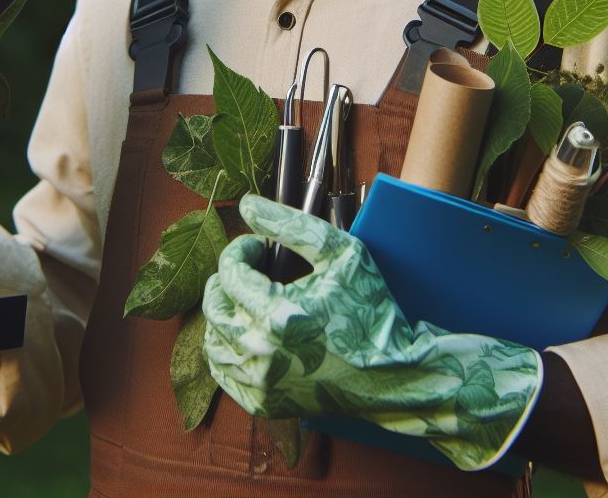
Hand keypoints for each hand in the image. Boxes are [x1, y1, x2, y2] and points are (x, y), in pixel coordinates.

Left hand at [203, 195, 542, 470]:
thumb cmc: (370, 310)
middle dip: (226, 278)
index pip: (229, 272)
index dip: (239, 250)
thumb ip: (290, 225)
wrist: (394, 374)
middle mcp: (260, 353)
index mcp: (276, 315)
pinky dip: (226, 348)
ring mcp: (259, 384)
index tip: (256, 246)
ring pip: (213, 339)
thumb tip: (246, 203)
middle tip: (249, 268)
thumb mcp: (339, 252)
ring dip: (224, 311)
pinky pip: (223, 373)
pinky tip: (245, 331)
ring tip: (246, 297)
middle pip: (214, 305)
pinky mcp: (263, 403)